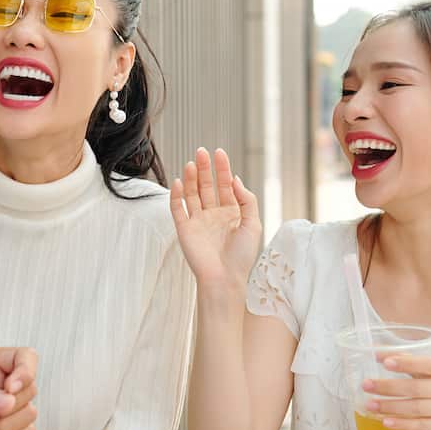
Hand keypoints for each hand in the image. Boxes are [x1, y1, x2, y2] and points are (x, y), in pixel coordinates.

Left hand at [0, 347, 38, 429]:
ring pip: (30, 413)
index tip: (10, 389)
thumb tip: (7, 402)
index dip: (26, 372)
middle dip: (11, 406)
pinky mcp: (7, 428)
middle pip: (31, 388)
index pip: (26, 357)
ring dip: (8, 425)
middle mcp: (2, 382)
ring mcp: (6, 406)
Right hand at [169, 147, 261, 293]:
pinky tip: (179, 182)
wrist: (224, 278)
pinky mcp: (185, 229)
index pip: (225, 185)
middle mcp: (214, 215)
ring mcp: (198, 221)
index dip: (222, 169)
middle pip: (207, 186)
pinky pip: (178, 209)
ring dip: (191, 178)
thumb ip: (247, 199)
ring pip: (192, 194)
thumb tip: (235, 179)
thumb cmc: (241, 256)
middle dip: (205, 168)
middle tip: (202, 151)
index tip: (219, 153)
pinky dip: (177, 195)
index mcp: (231, 213)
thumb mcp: (253, 224)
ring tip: (191, 162)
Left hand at [361, 354, 430, 429]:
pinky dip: (403, 424)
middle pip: (418, 388)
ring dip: (391, 407)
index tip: (383, 361)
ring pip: (418, 408)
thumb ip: (416, 364)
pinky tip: (387, 421)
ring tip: (370, 404)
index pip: (428, 364)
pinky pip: (423, 426)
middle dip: (389, 387)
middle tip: (367, 385)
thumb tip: (383, 354)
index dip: (406, 363)